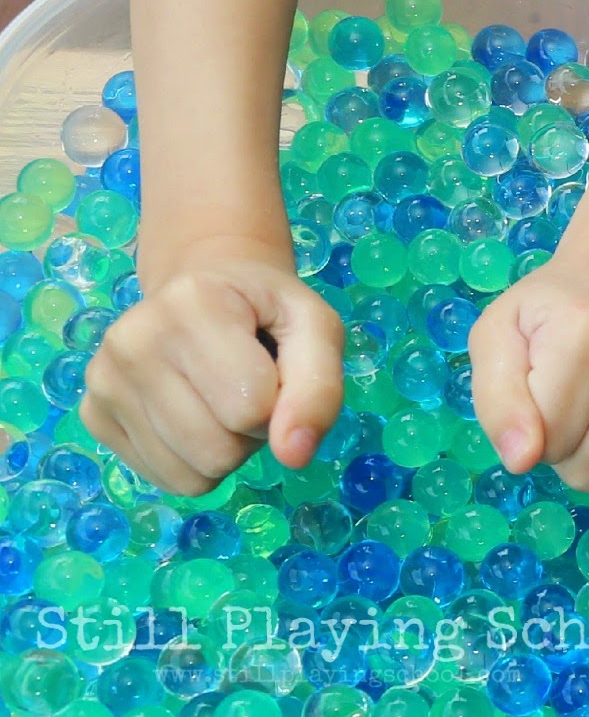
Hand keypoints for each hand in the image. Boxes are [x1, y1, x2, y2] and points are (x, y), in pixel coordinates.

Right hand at [80, 236, 343, 496]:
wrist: (206, 287)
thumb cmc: (266, 310)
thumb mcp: (315, 329)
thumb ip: (319, 388)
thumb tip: (295, 455)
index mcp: (192, 302)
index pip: (252, 406)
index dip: (281, 400)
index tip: (273, 365)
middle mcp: (132, 340)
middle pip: (218, 449)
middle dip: (251, 430)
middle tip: (250, 385)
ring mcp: (103, 380)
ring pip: (192, 475)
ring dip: (225, 450)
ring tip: (222, 397)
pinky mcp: (92, 416)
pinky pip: (166, 479)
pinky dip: (193, 461)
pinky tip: (193, 411)